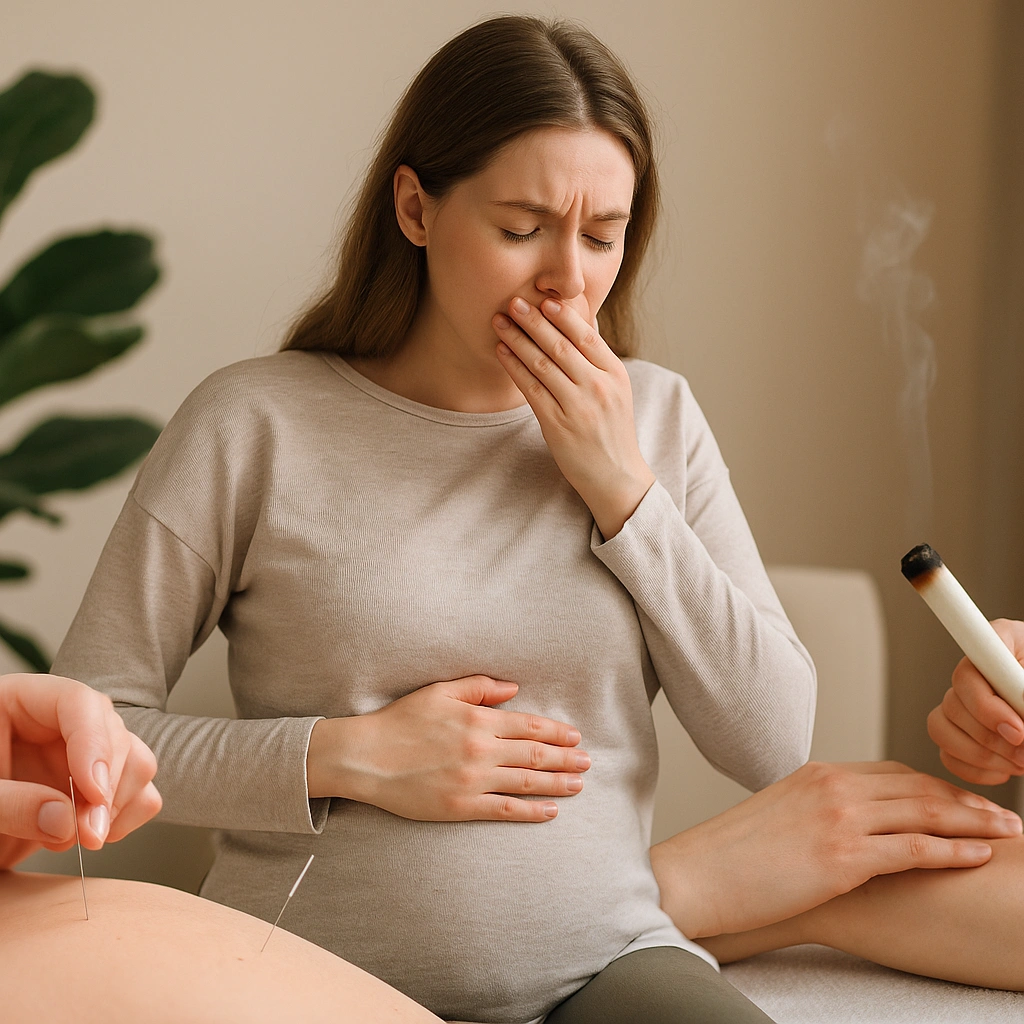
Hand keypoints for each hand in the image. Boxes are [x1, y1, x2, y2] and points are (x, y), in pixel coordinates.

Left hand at [0, 673, 161, 868]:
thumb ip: (9, 804)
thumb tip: (67, 822)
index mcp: (21, 702)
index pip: (78, 702)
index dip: (93, 743)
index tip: (93, 792)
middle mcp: (61, 724)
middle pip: (114, 734)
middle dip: (107, 788)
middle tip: (87, 834)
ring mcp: (83, 754)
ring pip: (136, 762)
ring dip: (118, 805)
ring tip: (78, 838)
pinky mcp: (97, 786)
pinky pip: (139, 793)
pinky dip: (126, 818)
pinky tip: (93, 835)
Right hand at [307, 675, 589, 820]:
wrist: (366, 757)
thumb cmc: (400, 721)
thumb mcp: (439, 691)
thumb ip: (479, 687)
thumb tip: (513, 688)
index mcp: (478, 719)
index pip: (529, 726)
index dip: (556, 733)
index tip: (575, 737)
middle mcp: (482, 749)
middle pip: (535, 755)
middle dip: (565, 759)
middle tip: (588, 763)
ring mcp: (473, 780)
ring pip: (527, 783)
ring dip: (557, 783)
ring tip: (578, 784)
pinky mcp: (461, 806)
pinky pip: (505, 810)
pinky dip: (532, 811)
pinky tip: (550, 811)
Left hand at [493, 297, 654, 538]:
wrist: (616, 476)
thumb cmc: (612, 430)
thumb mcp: (616, 391)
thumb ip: (598, 359)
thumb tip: (581, 322)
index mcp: (615, 376)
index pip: (587, 337)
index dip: (563, 316)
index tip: (544, 299)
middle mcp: (598, 388)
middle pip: (561, 346)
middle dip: (534, 321)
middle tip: (514, 301)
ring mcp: (577, 407)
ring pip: (542, 364)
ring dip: (517, 339)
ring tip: (500, 321)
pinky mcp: (557, 425)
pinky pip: (531, 389)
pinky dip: (515, 367)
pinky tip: (502, 352)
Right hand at [649, 760, 1021, 938]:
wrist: (699, 874)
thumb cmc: (731, 856)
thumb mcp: (779, 817)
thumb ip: (818, 812)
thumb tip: (849, 831)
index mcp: (817, 774)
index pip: (893, 772)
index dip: (936, 787)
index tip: (962, 801)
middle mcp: (832, 786)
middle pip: (917, 785)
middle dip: (966, 800)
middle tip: (1001, 812)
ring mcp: (839, 817)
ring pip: (925, 811)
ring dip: (973, 820)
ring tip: (1005, 830)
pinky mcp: (843, 855)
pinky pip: (914, 847)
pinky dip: (952, 849)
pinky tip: (977, 855)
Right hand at [927, 619, 1023, 784]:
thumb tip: (1021, 730)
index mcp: (1000, 643)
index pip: (968, 671)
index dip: (987, 706)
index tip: (1019, 731)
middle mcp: (976, 671)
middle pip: (954, 703)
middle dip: (993, 739)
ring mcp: (963, 701)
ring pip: (942, 729)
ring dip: (985, 755)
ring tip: (1021, 760)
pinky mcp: (959, 731)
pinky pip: (948, 754)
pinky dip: (977, 769)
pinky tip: (1007, 767)